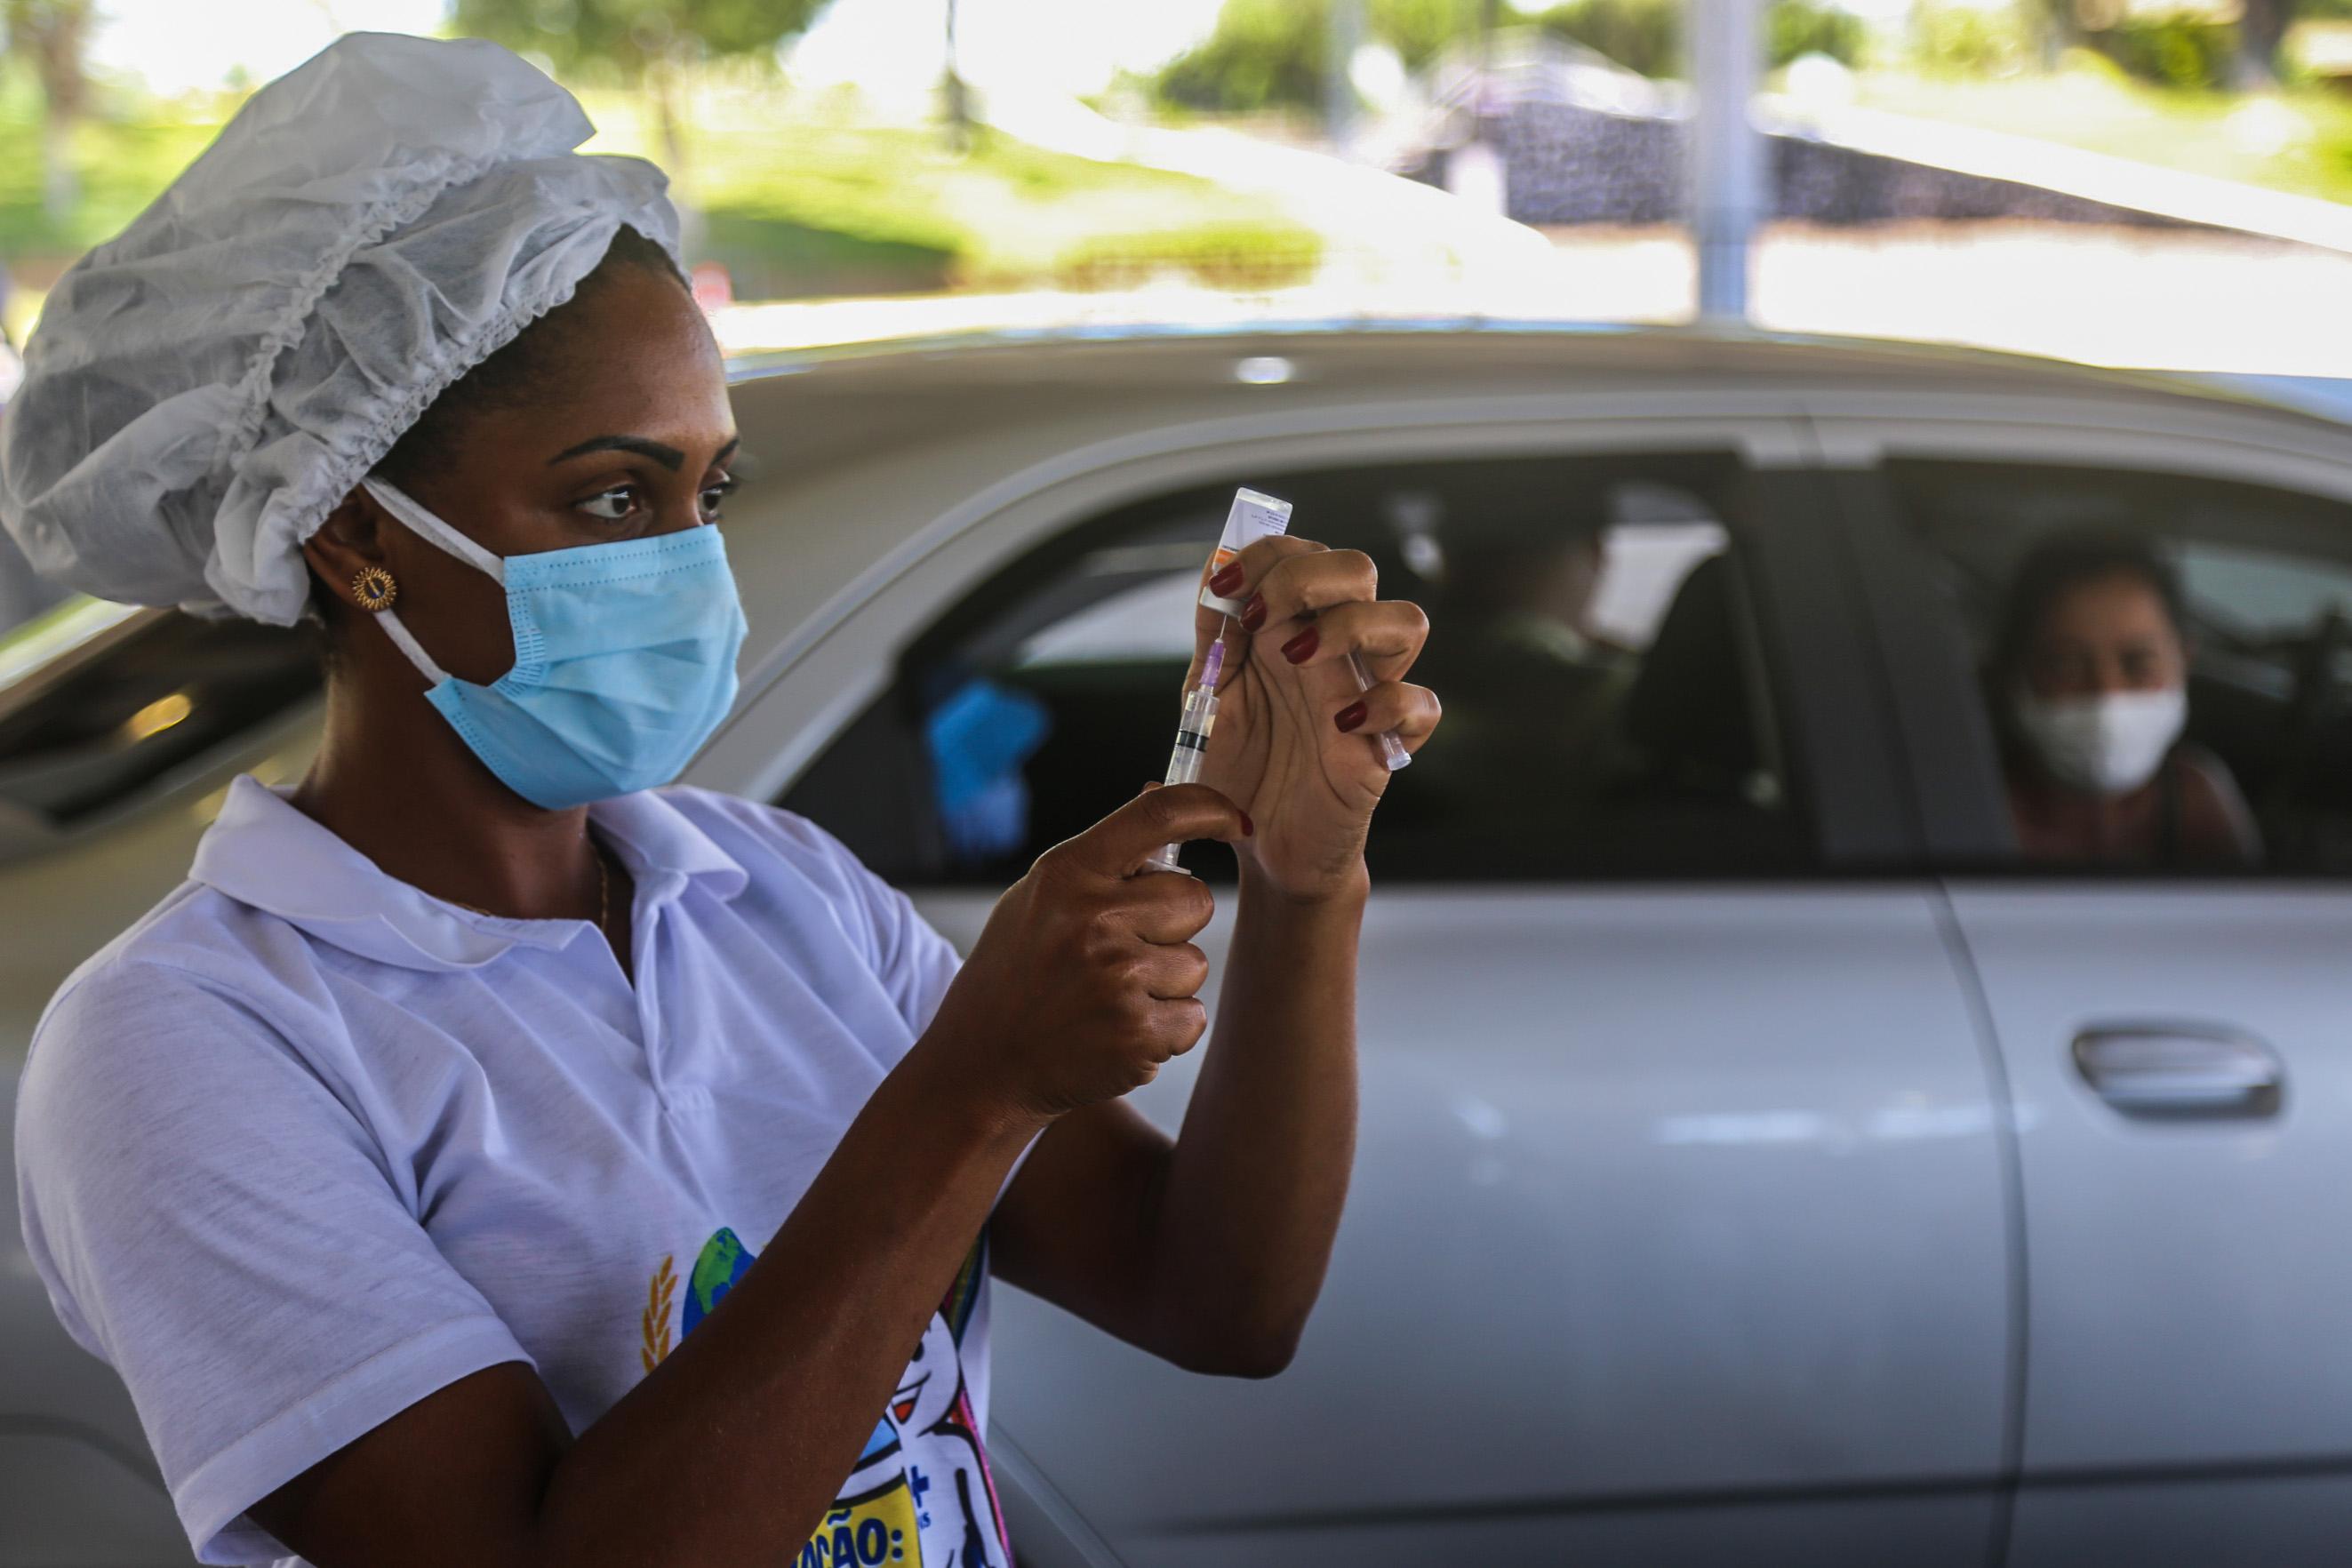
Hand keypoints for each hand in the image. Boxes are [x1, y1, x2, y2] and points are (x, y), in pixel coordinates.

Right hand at [925, 784, 1250, 1127]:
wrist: (982, 1065)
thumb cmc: (1017, 972)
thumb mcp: (1040, 897)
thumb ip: (1103, 855)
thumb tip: (1158, 792)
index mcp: (1068, 873)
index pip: (1158, 815)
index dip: (1210, 808)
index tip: (1236, 820)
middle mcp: (1093, 919)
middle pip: (1195, 899)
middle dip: (1174, 924)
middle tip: (1123, 950)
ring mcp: (1117, 979)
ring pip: (1195, 963)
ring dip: (1166, 983)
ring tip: (1108, 997)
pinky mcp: (1137, 1035)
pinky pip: (1193, 1016)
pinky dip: (1165, 1029)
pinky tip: (1116, 1030)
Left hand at [1191, 538, 1440, 899]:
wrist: (1261, 845)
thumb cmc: (1241, 768)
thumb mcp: (1207, 696)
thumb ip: (1213, 636)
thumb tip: (1213, 567)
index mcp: (1292, 630)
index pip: (1304, 554)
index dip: (1266, 554)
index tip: (1224, 590)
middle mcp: (1336, 651)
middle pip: (1359, 568)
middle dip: (1305, 577)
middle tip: (1257, 618)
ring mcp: (1367, 691)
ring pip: (1407, 620)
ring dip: (1350, 624)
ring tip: (1296, 659)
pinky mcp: (1389, 744)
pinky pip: (1423, 704)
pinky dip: (1387, 703)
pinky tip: (1339, 724)